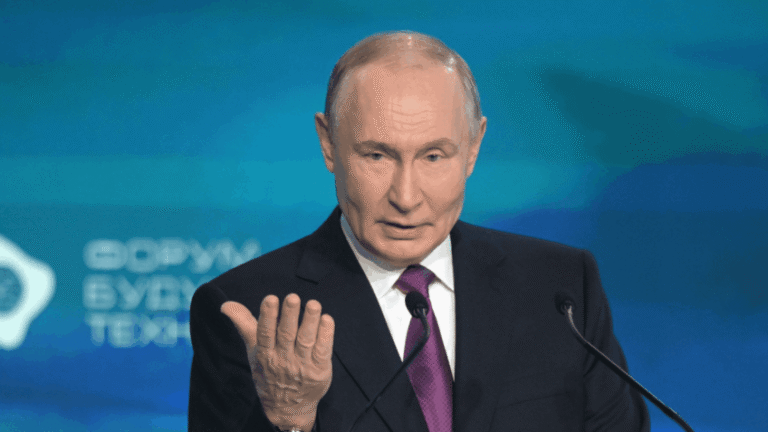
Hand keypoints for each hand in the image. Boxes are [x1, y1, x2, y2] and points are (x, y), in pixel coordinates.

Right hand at [221, 293, 334, 429]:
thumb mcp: (253, 351)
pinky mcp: (319, 370)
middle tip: (292, 297)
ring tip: (313, 304)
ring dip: (310, 321)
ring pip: (306, 341)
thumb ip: (244, 324)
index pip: (265, 333)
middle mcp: (283, 359)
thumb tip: (226, 305)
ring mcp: (302, 365)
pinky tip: (327, 320)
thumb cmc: (269, 372)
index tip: (270, 299)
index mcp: (265, 354)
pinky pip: (323, 351)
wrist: (287, 408)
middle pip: (286, 335)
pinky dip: (326, 335)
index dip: (268, 316)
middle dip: (289, 315)